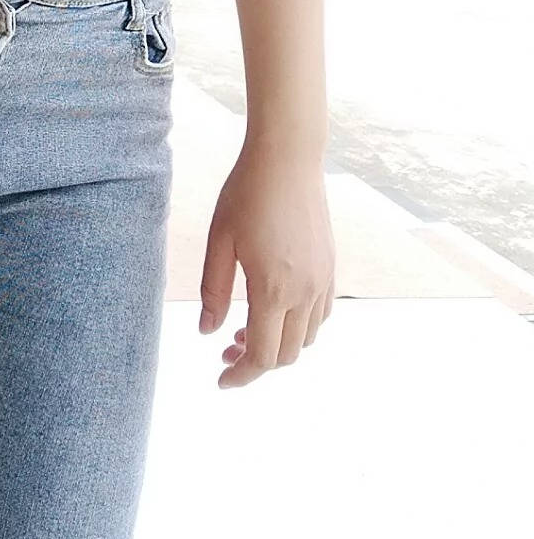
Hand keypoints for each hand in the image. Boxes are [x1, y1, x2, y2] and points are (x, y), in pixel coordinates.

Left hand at [198, 138, 334, 389]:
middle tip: (225, 351)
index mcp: (273, 289)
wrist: (289, 157)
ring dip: (278, 345)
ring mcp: (323, 281)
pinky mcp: (331, 267)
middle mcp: (305, 292)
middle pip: (287, 355)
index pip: (261, 356)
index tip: (220, 381)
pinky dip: (299, 327)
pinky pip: (321, 315)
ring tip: (245, 330)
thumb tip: (208, 333)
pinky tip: (275, 309)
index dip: (240, 376)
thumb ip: (213, 291)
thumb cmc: (246, 193)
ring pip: (307, 339)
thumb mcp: (218, 240)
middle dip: (256, 363)